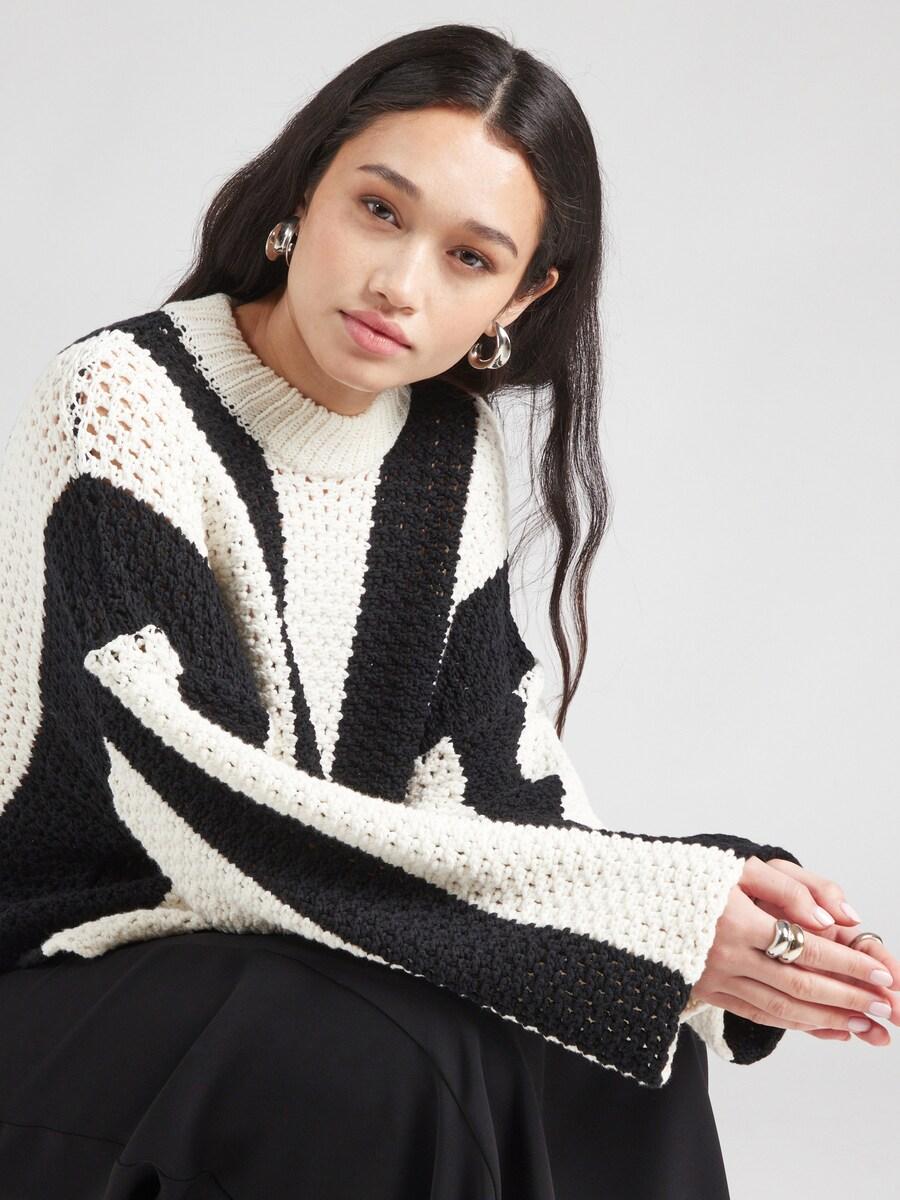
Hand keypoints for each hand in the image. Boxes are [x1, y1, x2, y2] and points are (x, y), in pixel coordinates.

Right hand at [690, 856, 897, 1042]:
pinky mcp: (708, 993)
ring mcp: (715, 979)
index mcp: (734, 920)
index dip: (847, 963)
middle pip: (799, 985)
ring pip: (781, 1008)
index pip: (805, 948)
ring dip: (828, 1018)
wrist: (633, 903)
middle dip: (848, 998)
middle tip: (885, 1006)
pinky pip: (759, 1015)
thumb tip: (830, 921)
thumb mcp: (737, 866)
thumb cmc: (691, 878)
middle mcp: (724, 956)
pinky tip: (825, 1026)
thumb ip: (788, 887)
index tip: (881, 973)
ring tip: (866, 1024)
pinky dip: (796, 1024)